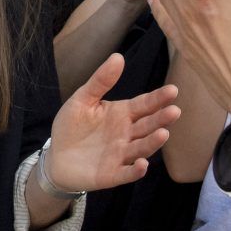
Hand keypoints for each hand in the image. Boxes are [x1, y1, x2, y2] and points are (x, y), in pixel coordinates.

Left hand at [43, 54, 176, 191]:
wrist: (56, 157)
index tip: (172, 91)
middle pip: (147, 125)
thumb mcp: (83, 99)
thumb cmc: (71, 127)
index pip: (144, 105)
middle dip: (161, 119)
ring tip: (163, 134)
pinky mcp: (112, 174)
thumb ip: (100, 81)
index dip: (158, 99)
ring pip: (141, 148)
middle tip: (174, 111)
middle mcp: (126, 134)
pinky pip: (126, 173)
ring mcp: (121, 155)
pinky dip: (135, 171)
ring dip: (152, 142)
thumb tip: (118, 56)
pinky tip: (142, 164)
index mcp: (122, 114)